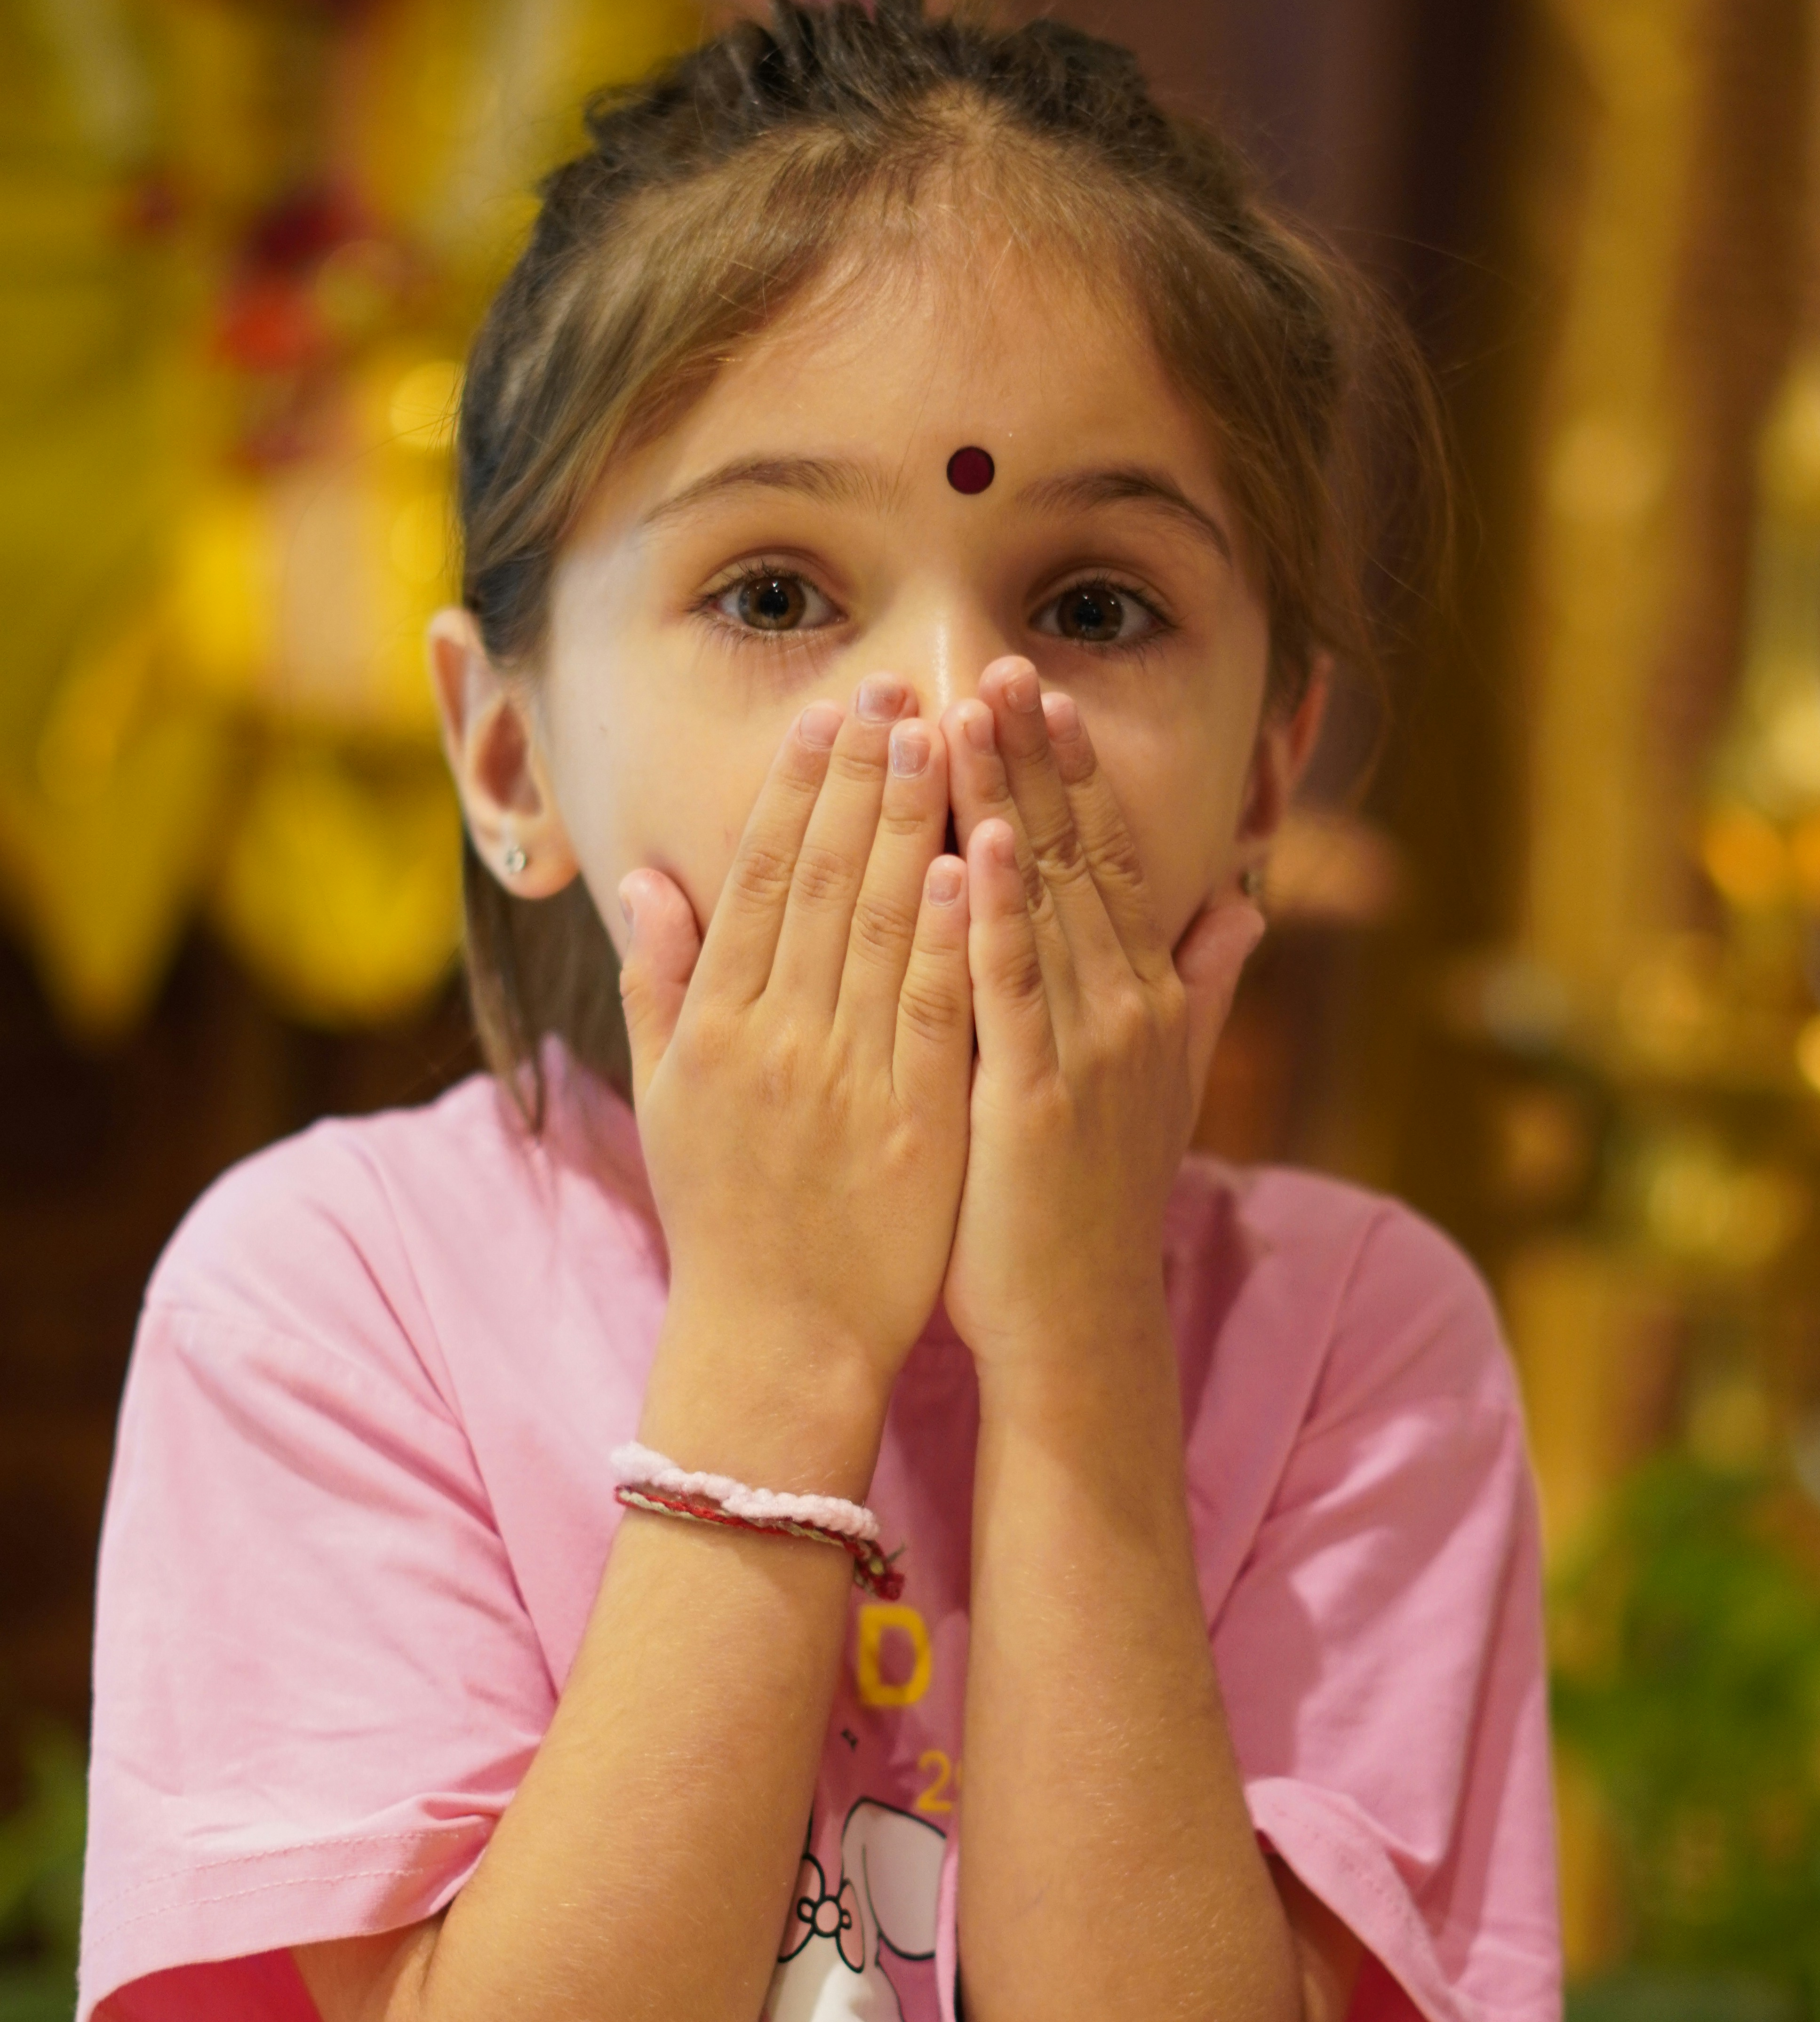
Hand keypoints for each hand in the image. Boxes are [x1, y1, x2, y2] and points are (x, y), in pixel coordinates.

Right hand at [618, 681, 971, 1480]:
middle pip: (822, 880)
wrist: (780, 1335)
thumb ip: (657, 986)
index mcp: (716, 1024)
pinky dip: (948, 932)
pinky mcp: (911, 1123)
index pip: (760, 877)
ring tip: (943, 735)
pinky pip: (930, 1010)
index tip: (829, 712)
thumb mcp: (665, 1099)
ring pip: (878, 926)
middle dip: (862, 775)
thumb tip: (646, 881)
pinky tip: (971, 860)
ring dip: (911, 823)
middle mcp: (773, 1038)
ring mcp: (842, 1079)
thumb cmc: (727, 1215)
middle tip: (900, 685)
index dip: (796, 788)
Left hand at [938, 658, 1264, 1384]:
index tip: (1039, 693)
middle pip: (1078, 859)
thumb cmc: (1091, 1204)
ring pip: (1045, 902)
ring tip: (975, 713)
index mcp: (1141, 999)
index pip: (1109, 861)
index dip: (1075, 773)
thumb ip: (1201, 990)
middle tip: (1001, 662)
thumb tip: (1246, 906)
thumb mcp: (1161, 1085)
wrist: (1074, 1322)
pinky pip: (1012, 989)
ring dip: (1011, 802)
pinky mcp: (1033, 1098)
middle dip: (1037, 757)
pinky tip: (980, 840)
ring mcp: (1085, 1051)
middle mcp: (1125, 1010)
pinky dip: (998, 913)